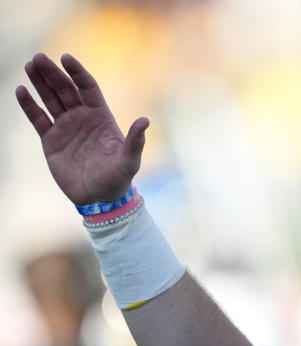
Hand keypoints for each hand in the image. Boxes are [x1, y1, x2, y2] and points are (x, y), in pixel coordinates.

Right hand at [15, 53, 148, 205]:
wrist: (99, 199)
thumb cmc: (118, 179)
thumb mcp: (129, 161)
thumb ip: (135, 141)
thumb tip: (145, 120)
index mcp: (101, 117)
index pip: (87, 88)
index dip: (77, 73)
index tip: (66, 58)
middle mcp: (82, 118)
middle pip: (66, 90)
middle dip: (53, 73)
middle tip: (39, 57)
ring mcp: (66, 128)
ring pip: (50, 99)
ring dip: (40, 82)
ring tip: (29, 65)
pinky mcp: (51, 141)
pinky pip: (38, 119)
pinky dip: (29, 105)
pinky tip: (21, 91)